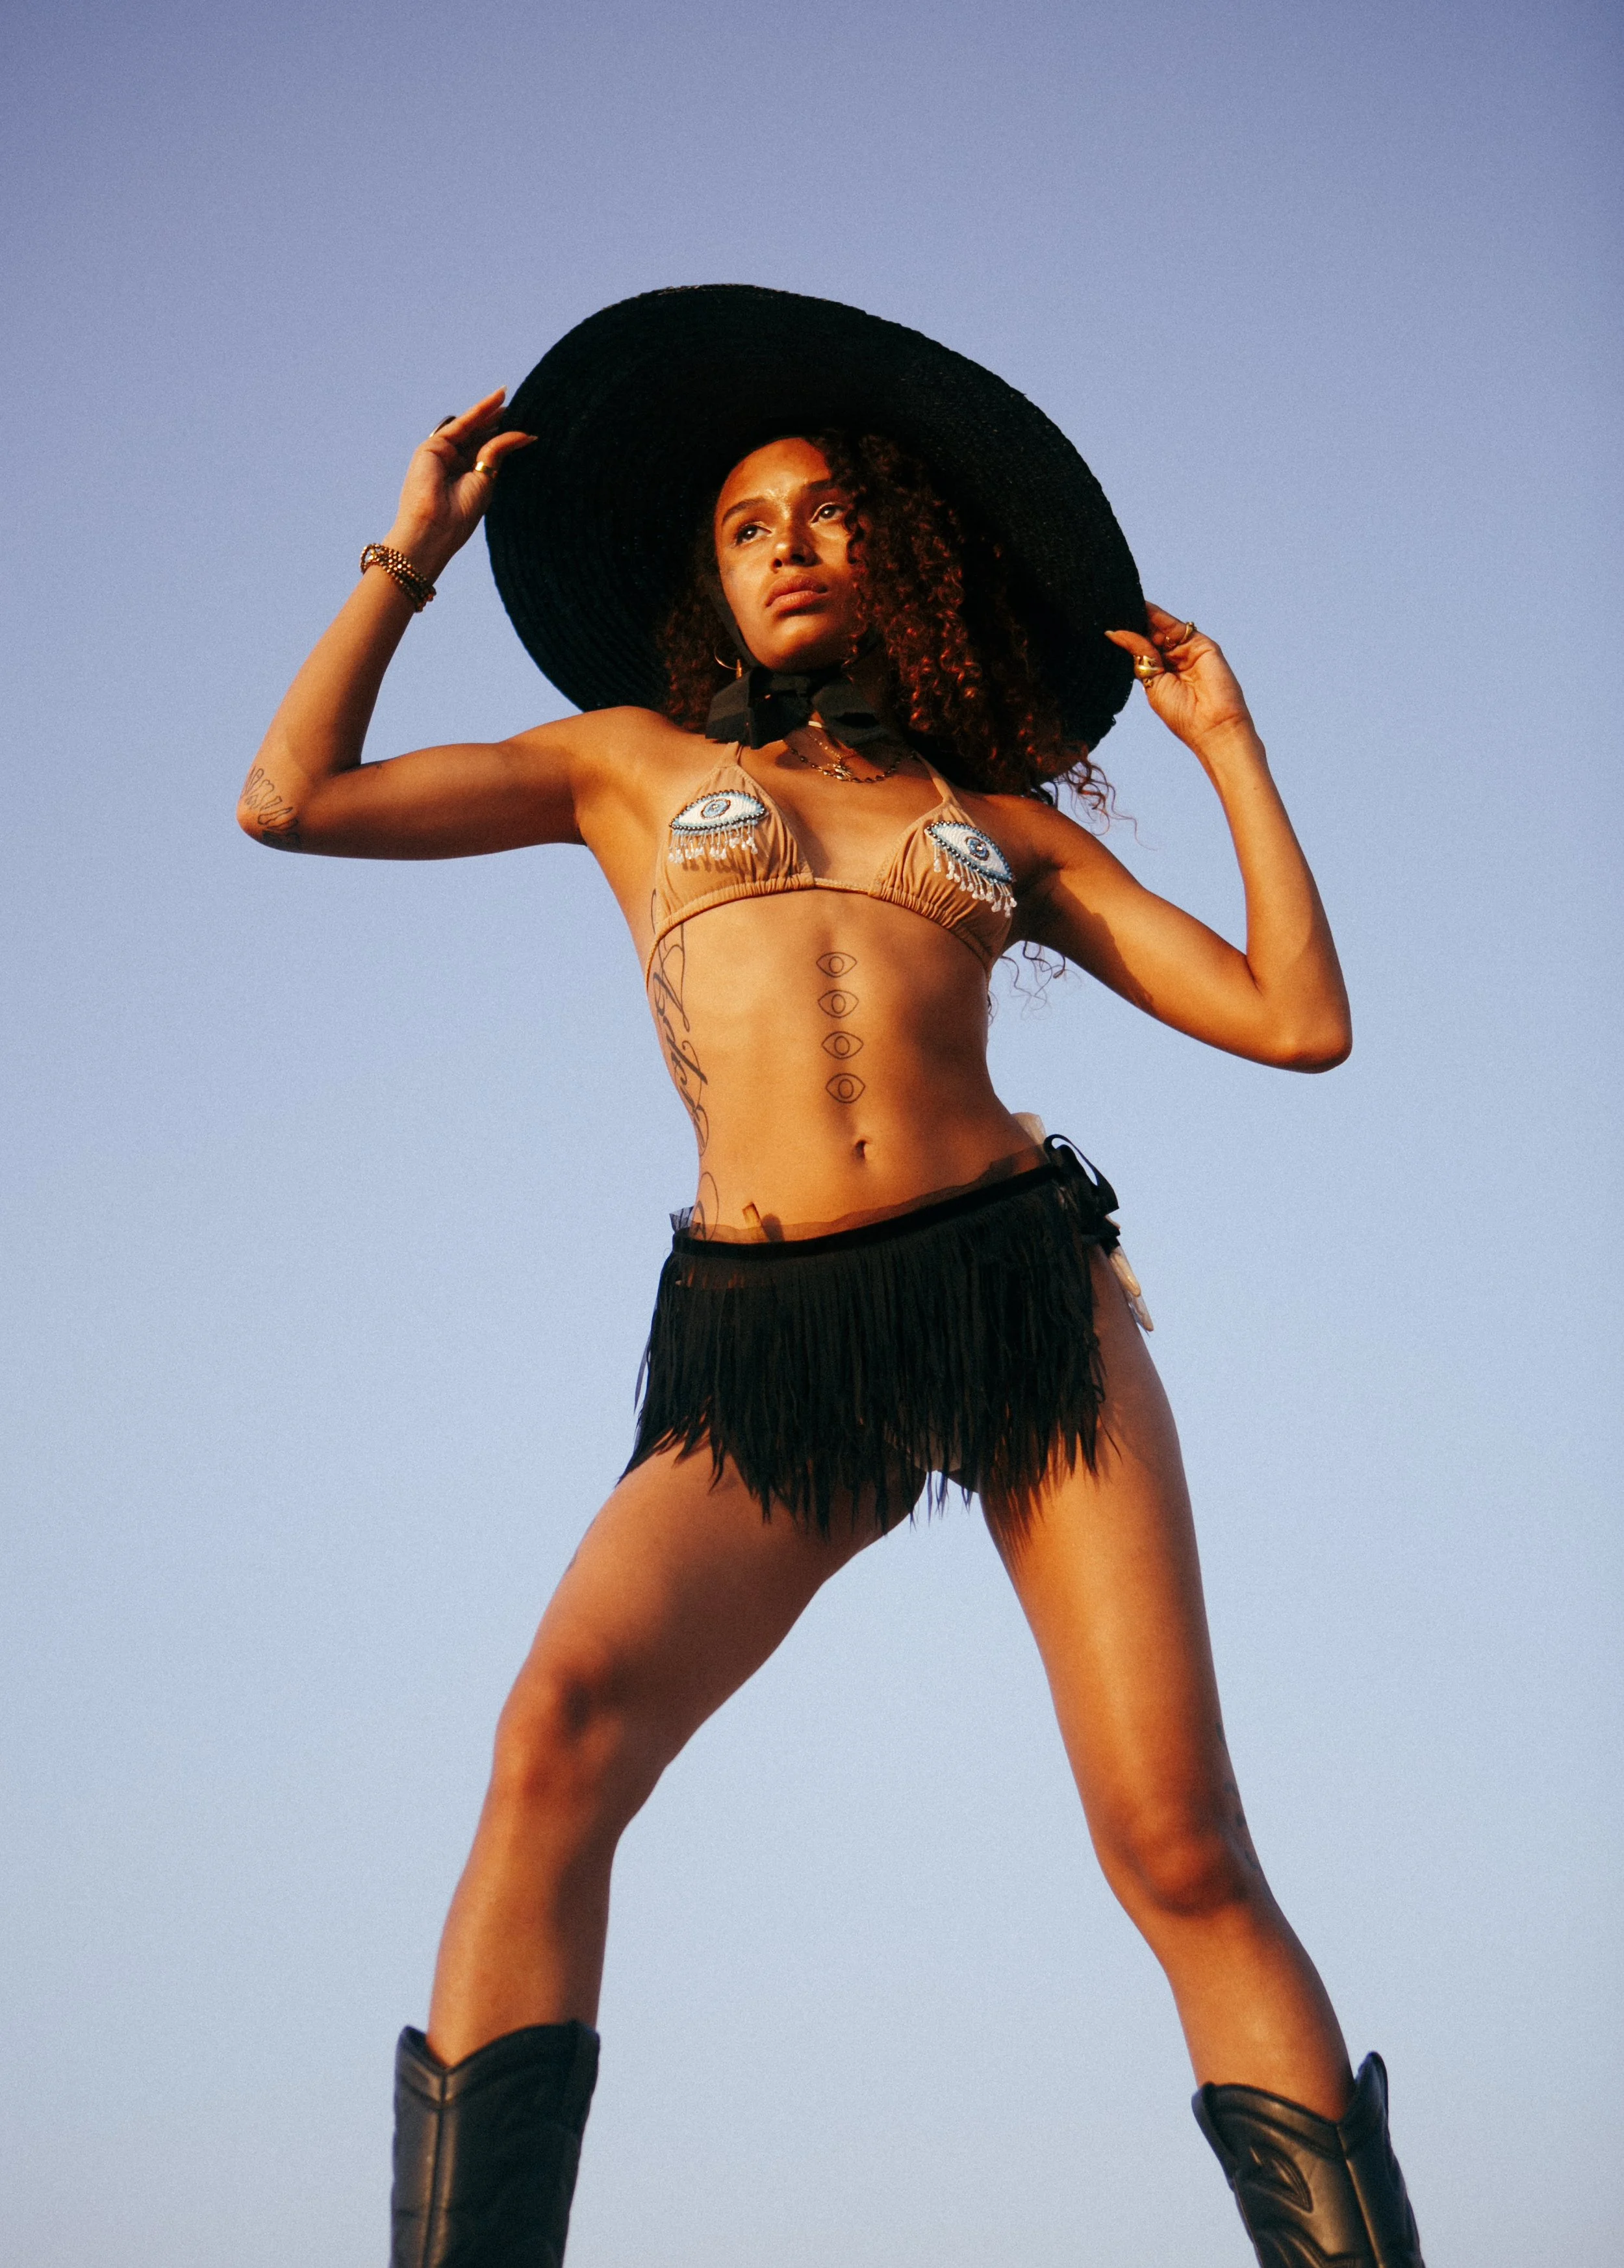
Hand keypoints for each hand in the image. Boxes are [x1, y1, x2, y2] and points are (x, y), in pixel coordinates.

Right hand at [383, 389, 534, 580]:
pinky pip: (461, 424)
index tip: (526, 428)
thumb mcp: (486, 479)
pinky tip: (497, 401)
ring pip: (471, 428)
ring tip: (510, 398)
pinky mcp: (432, 446)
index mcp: (466, 477)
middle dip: (498, 422)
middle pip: (479, 437)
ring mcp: (442, 454)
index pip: (487, 452)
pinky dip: (479, 412)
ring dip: (490, 412)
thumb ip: (498, 453)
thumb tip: (524, 434)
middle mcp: (453, 464)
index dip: (504, 438)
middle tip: (521, 406)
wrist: (434, 528)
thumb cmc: (460, 515)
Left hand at [1106, 603, 1255, 754]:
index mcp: (1161, 674)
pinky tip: (1141, 608)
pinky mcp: (1201, 644)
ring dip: (1143, 616)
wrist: (1212, 726)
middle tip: (1110, 609)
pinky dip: (1158, 617)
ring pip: (1162, 628)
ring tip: (1121, 605)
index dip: (1126, 637)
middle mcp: (1174, 661)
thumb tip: (1115, 633)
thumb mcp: (1153, 682)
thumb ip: (1139, 654)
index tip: (1105, 623)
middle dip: (1132, 623)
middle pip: (1151, 634)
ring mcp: (1188, 651)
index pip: (1142, 649)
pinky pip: (1176, 627)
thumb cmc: (1182, 714)